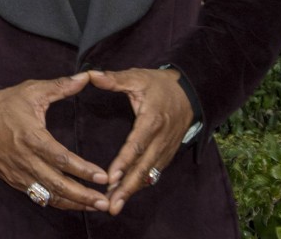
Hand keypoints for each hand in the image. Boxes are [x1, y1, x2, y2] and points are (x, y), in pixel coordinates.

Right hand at [0, 75, 109, 211]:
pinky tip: (74, 204)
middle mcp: (26, 160)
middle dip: (83, 195)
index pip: (62, 159)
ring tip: (96, 206)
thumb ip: (60, 86)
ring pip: (50, 196)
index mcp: (32, 137)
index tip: (103, 176)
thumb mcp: (31, 91)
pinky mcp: (15, 181)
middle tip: (105, 202)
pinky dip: (58, 203)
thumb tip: (86, 77)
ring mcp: (20, 174)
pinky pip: (39, 197)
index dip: (83, 170)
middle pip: (58, 184)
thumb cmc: (4, 105)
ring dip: (74, 203)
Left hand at [87, 68, 192, 215]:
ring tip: (115, 205)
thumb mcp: (137, 77)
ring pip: (149, 174)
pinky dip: (141, 185)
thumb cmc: (159, 85)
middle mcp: (160, 139)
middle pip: (144, 168)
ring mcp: (166, 149)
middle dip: (127, 188)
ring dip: (133, 190)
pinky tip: (127, 194)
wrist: (190, 92)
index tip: (111, 178)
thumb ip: (114, 79)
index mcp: (152, 120)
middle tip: (112, 205)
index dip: (124, 162)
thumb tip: (90, 74)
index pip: (137, 145)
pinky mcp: (167, 153)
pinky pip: (154, 173)